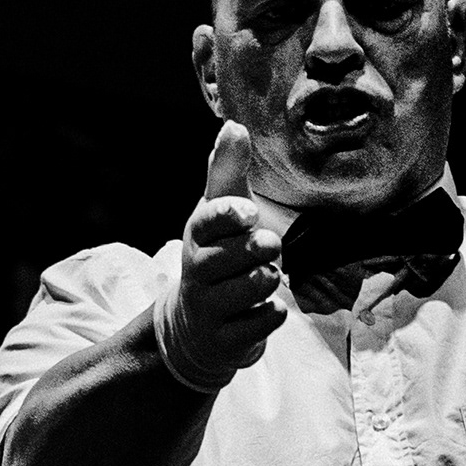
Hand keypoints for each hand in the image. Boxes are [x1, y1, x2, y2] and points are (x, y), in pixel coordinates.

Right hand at [154, 121, 287, 390]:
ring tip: (264, 278)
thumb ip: (227, 172)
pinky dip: (270, 316)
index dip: (228, 215)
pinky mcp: (225, 341)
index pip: (207, 220)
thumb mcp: (222, 214)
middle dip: (257, 249)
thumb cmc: (219, 257)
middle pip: (233, 256)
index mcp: (198, 235)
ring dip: (266, 281)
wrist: (195, 327)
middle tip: (268, 246)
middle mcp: (197, 271)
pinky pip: (259, 325)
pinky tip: (266, 310)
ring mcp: (209, 309)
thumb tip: (234, 124)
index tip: (248, 213)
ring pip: (249, 289)